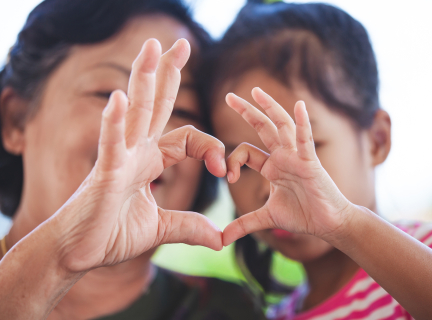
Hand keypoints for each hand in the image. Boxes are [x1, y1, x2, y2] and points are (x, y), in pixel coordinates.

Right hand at [54, 39, 225, 271]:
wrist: (78, 252)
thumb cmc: (112, 234)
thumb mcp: (161, 229)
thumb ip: (189, 226)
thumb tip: (219, 239)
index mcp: (150, 161)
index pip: (188, 138)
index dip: (211, 148)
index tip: (223, 170)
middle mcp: (136, 152)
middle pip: (155, 106)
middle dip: (168, 74)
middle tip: (179, 43)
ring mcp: (119, 159)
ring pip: (135, 114)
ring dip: (142, 79)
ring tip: (151, 47)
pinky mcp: (104, 174)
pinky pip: (111, 144)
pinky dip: (114, 122)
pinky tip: (119, 98)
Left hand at [223, 87, 353, 245]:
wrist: (328, 224)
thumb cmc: (302, 216)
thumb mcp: (267, 218)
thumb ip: (244, 224)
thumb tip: (221, 240)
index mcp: (271, 166)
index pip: (246, 152)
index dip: (232, 160)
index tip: (227, 177)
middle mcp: (282, 157)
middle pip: (262, 128)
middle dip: (247, 111)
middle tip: (229, 96)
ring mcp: (297, 157)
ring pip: (282, 127)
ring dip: (269, 108)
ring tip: (256, 91)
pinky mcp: (311, 163)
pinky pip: (305, 140)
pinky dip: (303, 123)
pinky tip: (298, 105)